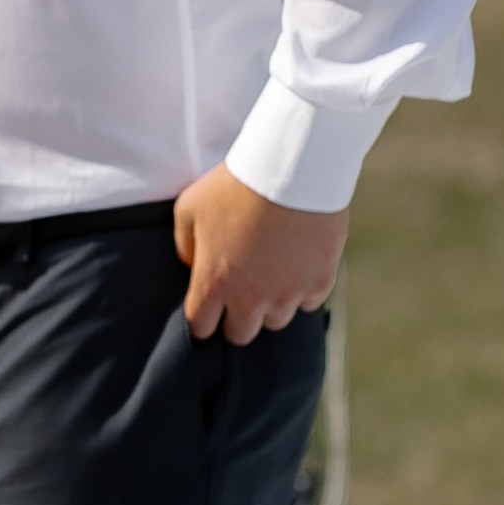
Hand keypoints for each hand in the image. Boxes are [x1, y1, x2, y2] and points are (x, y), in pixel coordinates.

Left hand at [173, 165, 346, 344]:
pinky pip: (308, 302)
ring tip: (269, 272)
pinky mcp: (319, 283)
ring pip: (276, 321)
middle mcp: (251, 300)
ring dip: (270, 304)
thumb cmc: (234, 185)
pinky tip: (296, 264)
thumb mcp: (189, 208)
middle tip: (240, 290)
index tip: (207, 305)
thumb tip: (191, 266)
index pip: (200, 328)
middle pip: (240, 335)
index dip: (202, 318)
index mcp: (214, 285)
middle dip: (236, 318)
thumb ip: (184, 246)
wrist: (293, 169)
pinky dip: (301, 289)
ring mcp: (288, 295)